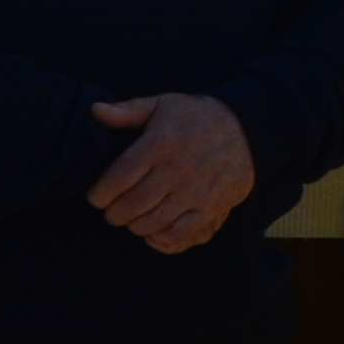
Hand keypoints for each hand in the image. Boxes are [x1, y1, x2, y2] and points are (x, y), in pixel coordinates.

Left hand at [85, 92, 255, 254]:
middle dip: (113, 214)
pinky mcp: (211, 207)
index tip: (96, 196)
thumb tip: (95, 110)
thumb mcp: (163, 104)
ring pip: (150, 224)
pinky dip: (159, 238)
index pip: (117, 179)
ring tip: (132, 217)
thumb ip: (128, 111)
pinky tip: (154, 230)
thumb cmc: (198, 117)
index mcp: (160, 144)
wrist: (248, 128)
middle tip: (111, 210)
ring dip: (134, 225)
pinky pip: (178, 234)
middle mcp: (177, 170)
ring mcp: (195, 192)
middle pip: (130, 206)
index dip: (99, 194)